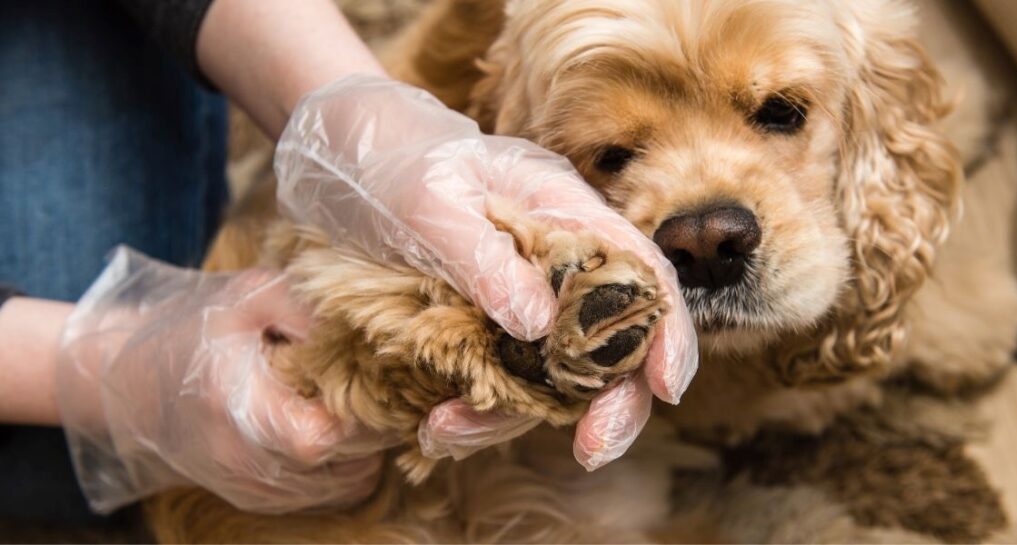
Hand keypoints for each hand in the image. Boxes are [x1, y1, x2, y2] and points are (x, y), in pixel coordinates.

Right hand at [58, 247, 392, 513]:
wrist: (133, 385)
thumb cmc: (194, 331)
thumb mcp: (245, 296)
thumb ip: (301, 306)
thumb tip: (359, 324)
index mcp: (236, 405)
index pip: (320, 436)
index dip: (359, 411)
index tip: (368, 376)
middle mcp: (243, 460)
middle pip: (344, 465)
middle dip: (372, 426)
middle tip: (373, 386)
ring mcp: (252, 487)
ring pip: (346, 486)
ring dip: (365, 448)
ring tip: (351, 403)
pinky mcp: (259, 499)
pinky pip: (330, 495)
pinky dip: (347, 466)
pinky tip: (334, 426)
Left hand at [275, 75, 698, 469]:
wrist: (344, 161)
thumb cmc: (393, 160)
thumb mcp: (428, 200)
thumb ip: (484, 258)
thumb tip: (541, 326)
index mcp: (565, 215)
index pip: (642, 274)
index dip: (667, 332)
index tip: (665, 389)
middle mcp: (557, 265)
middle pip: (614, 341)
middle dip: (611, 403)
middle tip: (592, 453)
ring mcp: (522, 302)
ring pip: (551, 378)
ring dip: (511, 419)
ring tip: (442, 432)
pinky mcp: (485, 332)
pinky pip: (500, 385)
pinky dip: (474, 415)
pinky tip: (432, 426)